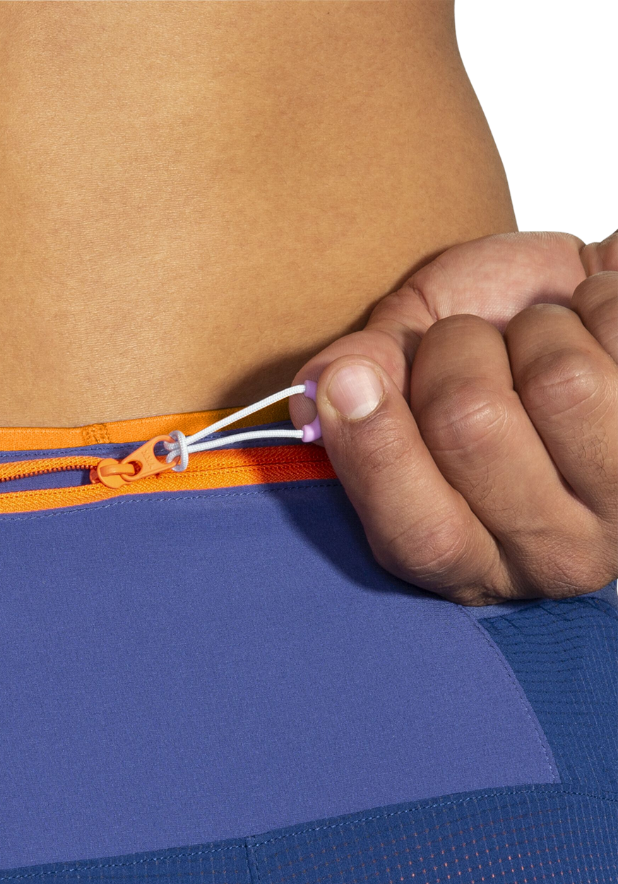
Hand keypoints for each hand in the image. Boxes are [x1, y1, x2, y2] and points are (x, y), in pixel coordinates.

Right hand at [290, 231, 617, 604]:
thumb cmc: (492, 346)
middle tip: (470, 344)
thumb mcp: (404, 358)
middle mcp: (552, 555)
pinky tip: (593, 330)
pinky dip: (597, 304)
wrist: (577, 306)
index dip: (376, 450)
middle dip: (455, 349)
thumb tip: (317, 391)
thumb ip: (355, 374)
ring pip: (560, 383)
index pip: (420, 534)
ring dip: (536, 330)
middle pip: (474, 428)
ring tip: (540, 338)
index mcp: (467, 556)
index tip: (349, 378)